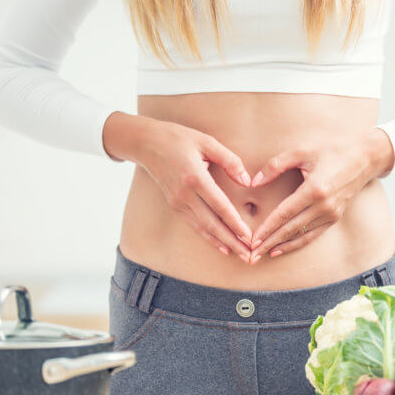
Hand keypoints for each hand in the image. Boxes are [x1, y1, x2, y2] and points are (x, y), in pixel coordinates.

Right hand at [103, 112, 254, 260]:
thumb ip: (230, 160)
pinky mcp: (174, 205)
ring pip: (203, 228)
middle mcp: (184, 194)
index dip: (235, 223)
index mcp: (194, 178)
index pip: (219, 206)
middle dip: (232, 241)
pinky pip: (194, 225)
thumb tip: (247, 181)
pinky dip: (209, 237)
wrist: (145, 143)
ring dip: (222, 243)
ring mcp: (177, 202)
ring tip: (240, 254)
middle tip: (249, 255)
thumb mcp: (207, 142)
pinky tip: (222, 246)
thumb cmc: (178, 138)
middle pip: (212, 223)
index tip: (249, 236)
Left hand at [249, 128, 393, 259]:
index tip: (252, 239)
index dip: (266, 228)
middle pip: (291, 229)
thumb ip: (275, 165)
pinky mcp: (336, 217)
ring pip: (302, 235)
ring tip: (263, 255)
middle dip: (269, 242)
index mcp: (315, 189)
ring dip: (281, 246)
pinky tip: (282, 248)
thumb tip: (253, 181)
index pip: (284, 214)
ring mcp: (332, 213)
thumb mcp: (302, 151)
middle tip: (251, 254)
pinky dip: (297, 243)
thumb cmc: (333, 149)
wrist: (366, 157)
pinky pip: (313, 234)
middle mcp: (324, 206)